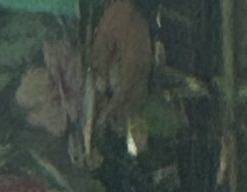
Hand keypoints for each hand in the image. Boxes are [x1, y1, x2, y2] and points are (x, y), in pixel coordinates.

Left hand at [89, 0, 151, 126]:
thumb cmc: (118, 19)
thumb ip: (100, 63)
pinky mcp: (147, 63)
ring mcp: (146, 66)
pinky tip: (126, 103)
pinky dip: (134, 97)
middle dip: (121, 113)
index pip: (123, 93)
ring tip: (117, 119)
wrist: (136, 6)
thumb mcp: (104, 38)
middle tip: (110, 126)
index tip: (104, 120)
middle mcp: (142, 69)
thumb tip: (100, 88)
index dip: (113, 109)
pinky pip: (142, 86)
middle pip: (133, 98)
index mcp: (132, 64)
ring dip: (128, 108)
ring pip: (139, 94)